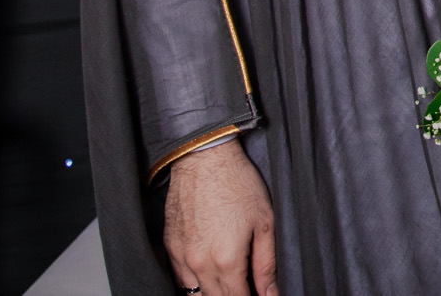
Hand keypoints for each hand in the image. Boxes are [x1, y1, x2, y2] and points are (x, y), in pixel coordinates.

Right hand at [163, 138, 277, 295]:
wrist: (204, 158)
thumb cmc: (237, 184)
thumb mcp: (264, 223)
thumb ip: (266, 265)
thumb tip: (271, 293)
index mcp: (226, 261)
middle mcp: (199, 264)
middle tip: (246, 288)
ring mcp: (180, 256)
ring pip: (194, 294)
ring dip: (212, 293)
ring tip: (229, 283)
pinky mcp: (169, 246)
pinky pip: (179, 278)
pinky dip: (194, 283)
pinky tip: (208, 275)